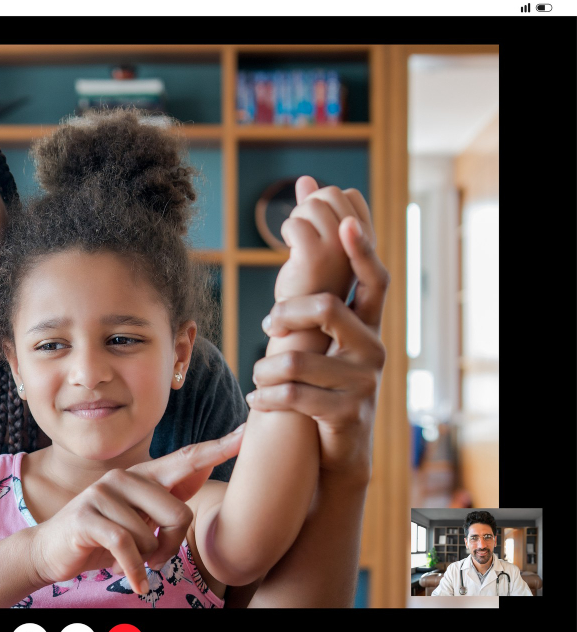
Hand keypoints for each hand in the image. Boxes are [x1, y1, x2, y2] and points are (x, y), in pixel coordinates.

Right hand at [28, 425, 243, 594]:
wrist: (52, 550)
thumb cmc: (105, 535)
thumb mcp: (140, 516)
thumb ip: (166, 497)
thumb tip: (201, 469)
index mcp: (143, 475)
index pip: (187, 458)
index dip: (219, 448)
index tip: (247, 433)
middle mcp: (125, 477)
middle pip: (180, 514)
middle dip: (171, 545)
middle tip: (153, 556)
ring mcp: (103, 494)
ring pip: (153, 537)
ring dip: (146, 561)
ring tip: (130, 560)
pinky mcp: (88, 516)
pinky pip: (129, 548)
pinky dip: (135, 572)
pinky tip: (136, 582)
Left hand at [250, 193, 388, 481]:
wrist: (339, 446)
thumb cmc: (323, 375)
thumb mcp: (320, 332)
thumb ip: (314, 271)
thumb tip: (308, 185)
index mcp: (369, 323)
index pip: (375, 279)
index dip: (363, 251)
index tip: (345, 225)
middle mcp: (374, 348)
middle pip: (327, 309)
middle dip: (284, 314)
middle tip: (266, 327)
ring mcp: (363, 382)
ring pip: (299, 360)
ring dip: (266, 367)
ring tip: (258, 374)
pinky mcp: (346, 414)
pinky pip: (295, 397)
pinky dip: (266, 397)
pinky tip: (256, 398)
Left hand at [274, 177, 368, 302]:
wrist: (301, 325)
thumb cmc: (310, 285)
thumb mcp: (318, 243)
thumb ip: (315, 211)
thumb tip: (305, 179)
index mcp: (366, 240)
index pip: (350, 195)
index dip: (326, 204)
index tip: (317, 230)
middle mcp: (357, 244)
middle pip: (331, 193)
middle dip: (309, 207)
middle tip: (303, 238)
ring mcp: (339, 250)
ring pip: (312, 204)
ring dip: (296, 220)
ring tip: (298, 247)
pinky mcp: (315, 258)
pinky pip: (295, 223)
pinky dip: (287, 232)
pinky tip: (291, 253)